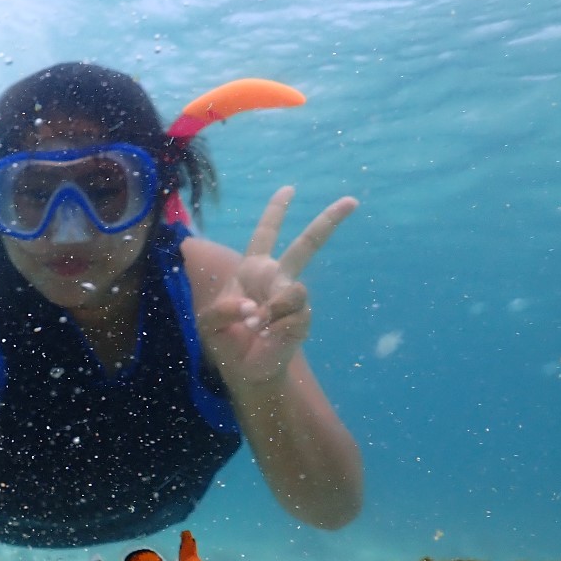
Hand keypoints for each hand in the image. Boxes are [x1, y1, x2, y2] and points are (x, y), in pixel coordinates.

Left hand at [196, 187, 357, 386]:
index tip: (289, 189)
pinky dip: (273, 326)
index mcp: (253, 270)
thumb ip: (221, 309)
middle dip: (328, 222)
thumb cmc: (227, 341)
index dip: (276, 212)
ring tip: (255, 326)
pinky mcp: (302, 320)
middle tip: (352, 200)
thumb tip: (251, 308)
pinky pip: (292, 315)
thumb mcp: (208, 323)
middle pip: (306, 245)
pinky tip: (266, 334)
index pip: (265, 235)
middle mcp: (277, 279)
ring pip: (293, 291)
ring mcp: (293, 298)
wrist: (245, 371)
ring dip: (270, 311)